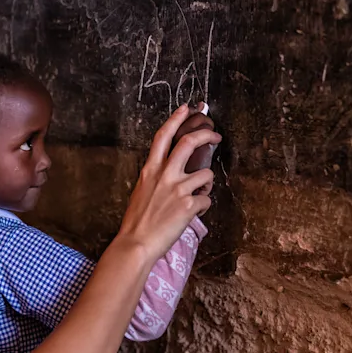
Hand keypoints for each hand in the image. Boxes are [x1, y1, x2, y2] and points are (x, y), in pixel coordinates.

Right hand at [118, 104, 220, 256]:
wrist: (136, 244)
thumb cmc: (137, 221)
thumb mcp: (141, 191)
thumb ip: (156, 178)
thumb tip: (171, 173)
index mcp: (150, 170)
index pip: (163, 136)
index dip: (176, 119)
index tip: (186, 108)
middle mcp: (164, 174)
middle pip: (189, 142)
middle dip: (206, 134)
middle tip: (215, 136)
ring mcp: (177, 189)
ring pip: (205, 174)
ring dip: (206, 183)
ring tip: (197, 195)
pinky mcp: (189, 205)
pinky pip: (206, 199)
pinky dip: (202, 206)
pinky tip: (191, 213)